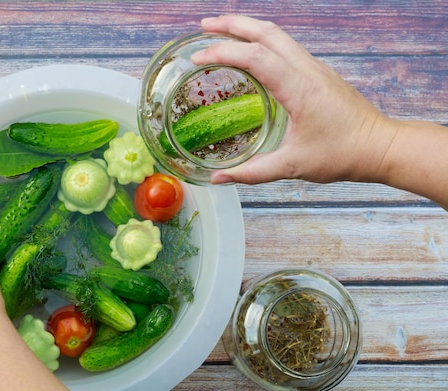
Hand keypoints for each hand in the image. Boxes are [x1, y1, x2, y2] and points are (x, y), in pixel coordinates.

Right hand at [191, 15, 395, 184]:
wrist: (380, 147)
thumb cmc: (342, 155)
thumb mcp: (293, 166)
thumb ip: (252, 172)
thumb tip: (219, 178)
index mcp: (300, 88)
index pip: (256, 57)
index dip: (223, 52)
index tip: (198, 58)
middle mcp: (307, 70)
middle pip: (267, 31)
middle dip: (233, 24)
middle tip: (204, 26)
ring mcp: (315, 67)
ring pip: (278, 35)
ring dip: (248, 28)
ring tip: (221, 31)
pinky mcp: (318, 72)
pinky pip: (286, 47)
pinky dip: (262, 41)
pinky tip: (250, 53)